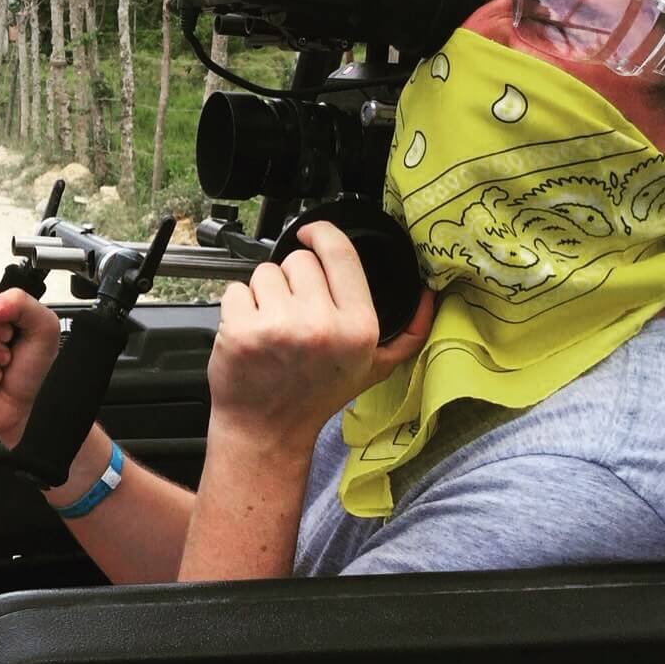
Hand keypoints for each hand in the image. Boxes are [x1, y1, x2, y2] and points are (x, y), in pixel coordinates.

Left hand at [206, 222, 433, 453]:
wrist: (267, 429)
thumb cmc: (316, 396)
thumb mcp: (373, 368)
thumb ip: (408, 333)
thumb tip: (429, 295)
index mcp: (358, 327)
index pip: (340, 253)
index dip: (322, 234)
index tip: (311, 234)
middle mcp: (321, 325)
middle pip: (298, 260)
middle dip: (292, 280)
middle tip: (293, 314)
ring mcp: (279, 327)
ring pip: (264, 272)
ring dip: (264, 293)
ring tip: (272, 327)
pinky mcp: (242, 330)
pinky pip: (235, 290)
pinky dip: (238, 307)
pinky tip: (250, 334)